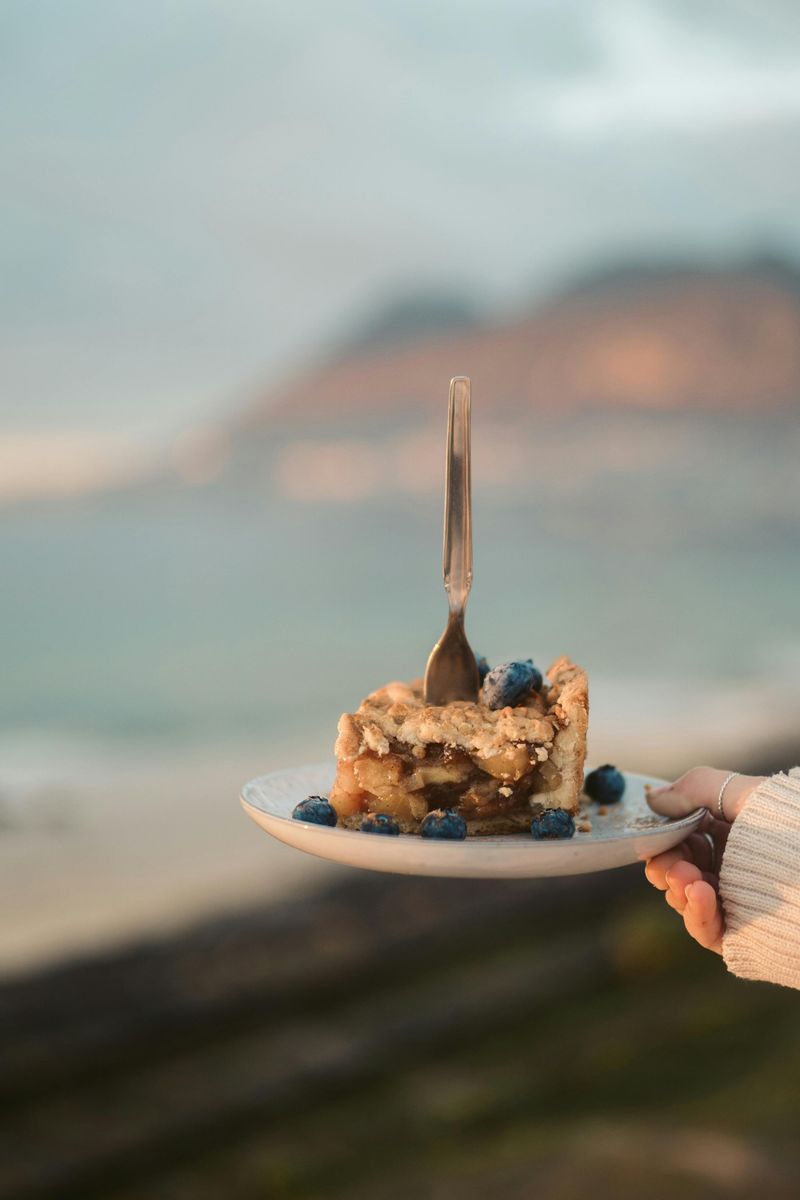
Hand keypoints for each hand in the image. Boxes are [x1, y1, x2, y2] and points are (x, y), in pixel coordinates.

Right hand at [644, 767, 763, 954]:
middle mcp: (730, 867)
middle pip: (678, 869)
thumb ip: (695, 789)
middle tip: (665, 865)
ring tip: (686, 878)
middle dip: (667, 865)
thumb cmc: (792, 827)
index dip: (663, 837)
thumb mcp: (746, 794)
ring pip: (685, 899)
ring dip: (678, 887)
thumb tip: (654, 797)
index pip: (682, 837)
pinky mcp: (738, 932)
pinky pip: (706, 928)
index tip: (651, 837)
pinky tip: (697, 894)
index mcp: (731, 833)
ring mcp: (733, 900)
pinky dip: (695, 912)